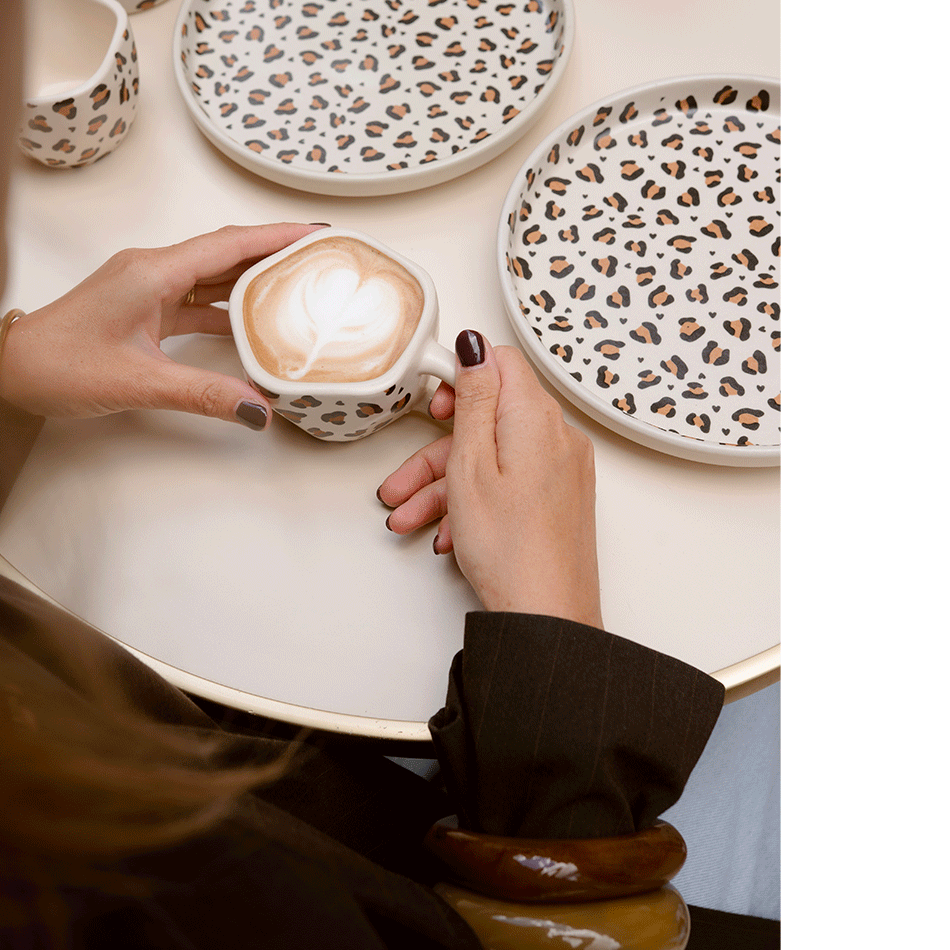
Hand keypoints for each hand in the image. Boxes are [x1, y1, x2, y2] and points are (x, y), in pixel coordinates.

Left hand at [0, 223, 323, 426]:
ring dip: (252, 280)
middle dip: (273, 253)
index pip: (229, 245)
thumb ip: (204, 395)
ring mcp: (145, 288)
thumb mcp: (139, 382)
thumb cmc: (58, 364)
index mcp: (153, 272)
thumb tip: (258, 410)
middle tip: (321, 256)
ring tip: (298, 285)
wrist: (8, 369)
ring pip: (211, 277)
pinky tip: (253, 323)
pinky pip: (194, 300)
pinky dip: (225, 309)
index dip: (276, 237)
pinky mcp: (141, 308)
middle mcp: (152, 270)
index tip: (318, 232)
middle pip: (226, 254)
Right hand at [378, 331, 601, 627]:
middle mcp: (557, 437)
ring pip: (493, 456)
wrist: (547, 618)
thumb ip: (473, 399)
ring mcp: (562, 470)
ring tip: (407, 517)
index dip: (460, 377)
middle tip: (404, 475)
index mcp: (536, 418)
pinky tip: (447, 532)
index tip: (432, 403)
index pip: (499, 363)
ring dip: (446, 483)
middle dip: (438, 448)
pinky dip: (474, 499)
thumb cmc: (511, 549)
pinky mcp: (559, 498)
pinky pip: (510, 481)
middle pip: (489, 418)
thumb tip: (474, 347)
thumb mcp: (471, 463)